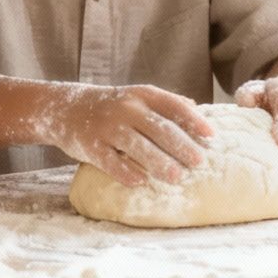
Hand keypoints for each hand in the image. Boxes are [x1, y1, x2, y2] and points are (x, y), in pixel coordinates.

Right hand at [49, 84, 214, 187]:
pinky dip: (125, 172)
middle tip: (198, 162)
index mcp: (141, 95)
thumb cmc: (112, 107)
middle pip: (158, 128)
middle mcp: (125, 108)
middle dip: (180, 146)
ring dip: (158, 162)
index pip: (172, 105)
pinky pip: (110, 161)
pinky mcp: (90, 145)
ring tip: (176, 177)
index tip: (210, 135)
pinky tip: (140, 182)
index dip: (192, 120)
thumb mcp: (137, 97)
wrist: (66, 108)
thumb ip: (165, 104)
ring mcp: (106, 127)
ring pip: (136, 146)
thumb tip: (198, 111)